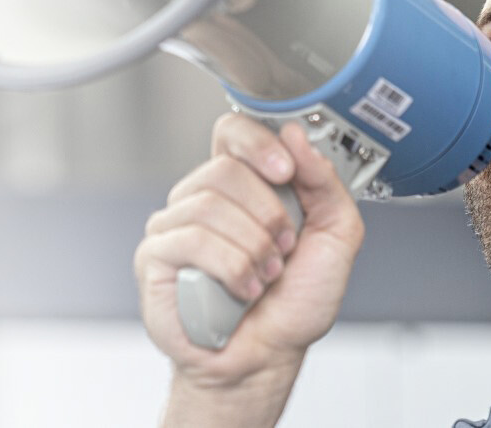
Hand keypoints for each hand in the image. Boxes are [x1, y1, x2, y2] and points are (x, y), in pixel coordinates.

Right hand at [134, 113, 366, 423]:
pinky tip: (242, 289)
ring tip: (264, 275)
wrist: (269, 357)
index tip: (286, 171)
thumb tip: (296, 136)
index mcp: (242, 187)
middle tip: (283, 247)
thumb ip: (326, 182)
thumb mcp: (335, 237)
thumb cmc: (293, 303)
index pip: (232, 132)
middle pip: (225, 168)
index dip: (258, 142)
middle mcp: (202, 200)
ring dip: (252, 247)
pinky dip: (230, 268)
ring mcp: (173, 227)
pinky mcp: (155, 259)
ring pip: (209, 204)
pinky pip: (190, 240)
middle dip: (268, 214)